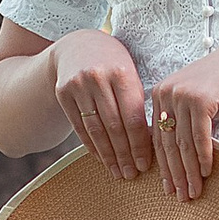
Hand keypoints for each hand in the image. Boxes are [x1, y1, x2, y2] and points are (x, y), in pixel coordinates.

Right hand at [49, 29, 152, 181]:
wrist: (78, 45)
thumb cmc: (114, 63)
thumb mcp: (130, 72)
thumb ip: (139, 101)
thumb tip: (155, 141)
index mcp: (122, 73)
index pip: (133, 117)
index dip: (140, 144)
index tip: (146, 164)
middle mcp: (98, 78)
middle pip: (114, 126)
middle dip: (125, 154)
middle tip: (132, 174)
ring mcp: (78, 85)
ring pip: (95, 129)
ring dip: (107, 155)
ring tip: (117, 172)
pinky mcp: (62, 92)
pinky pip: (78, 126)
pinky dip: (90, 145)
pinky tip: (100, 158)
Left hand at [149, 42, 218, 202]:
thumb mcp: (193, 100)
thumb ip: (179, 120)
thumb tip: (171, 158)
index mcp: (159, 94)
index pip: (157, 138)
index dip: (163, 166)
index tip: (169, 187)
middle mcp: (165, 93)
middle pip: (168, 143)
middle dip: (175, 174)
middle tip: (181, 196)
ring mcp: (181, 95)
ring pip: (183, 143)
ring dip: (189, 172)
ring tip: (194, 191)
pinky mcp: (200, 99)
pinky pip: (199, 137)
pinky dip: (203, 157)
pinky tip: (207, 173)